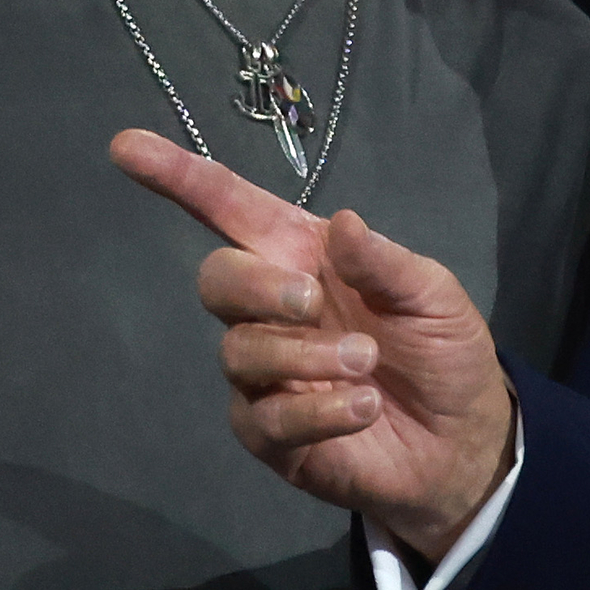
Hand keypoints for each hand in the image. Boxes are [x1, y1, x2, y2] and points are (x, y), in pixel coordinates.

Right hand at [110, 128, 513, 560]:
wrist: (463, 443)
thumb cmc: (442, 353)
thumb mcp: (433, 295)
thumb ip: (385, 261)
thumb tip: (342, 223)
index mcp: (302, 257)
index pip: (228, 209)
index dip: (178, 177)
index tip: (126, 147)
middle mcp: (271, 311)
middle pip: (216, 279)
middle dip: (257, 286)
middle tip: (314, 302)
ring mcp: (265, 376)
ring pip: (238, 352)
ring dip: (305, 355)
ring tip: (368, 364)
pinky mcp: (271, 437)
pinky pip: (265, 418)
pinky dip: (318, 408)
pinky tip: (363, 407)